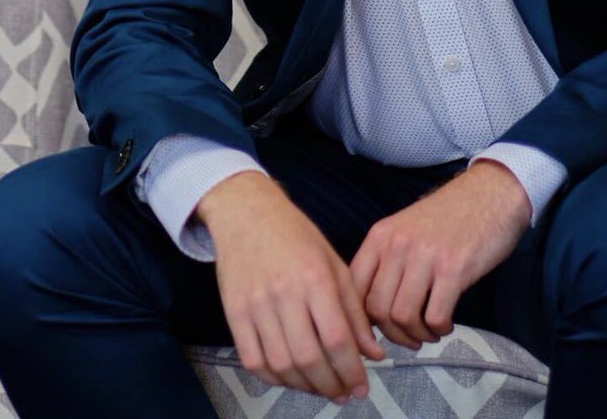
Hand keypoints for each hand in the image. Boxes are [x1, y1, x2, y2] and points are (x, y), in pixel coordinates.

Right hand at [197, 171, 384, 403]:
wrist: (248, 214)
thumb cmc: (294, 234)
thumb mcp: (334, 263)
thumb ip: (354, 311)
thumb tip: (372, 353)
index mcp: (314, 277)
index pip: (337, 338)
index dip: (351, 370)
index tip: (361, 385)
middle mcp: (284, 292)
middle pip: (309, 358)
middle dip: (331, 385)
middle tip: (343, 392)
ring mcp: (255, 305)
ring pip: (282, 365)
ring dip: (305, 387)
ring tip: (320, 387)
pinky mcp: (234, 314)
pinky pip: (253, 361)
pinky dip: (274, 378)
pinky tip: (290, 377)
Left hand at [349, 160, 530, 349]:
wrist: (489, 193)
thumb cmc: (449, 216)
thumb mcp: (405, 230)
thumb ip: (386, 262)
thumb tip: (372, 310)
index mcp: (381, 236)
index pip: (353, 288)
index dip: (360, 320)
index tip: (375, 334)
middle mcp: (397, 245)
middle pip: (376, 309)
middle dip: (392, 334)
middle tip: (410, 336)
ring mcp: (425, 256)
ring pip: (402, 317)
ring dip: (416, 335)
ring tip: (429, 331)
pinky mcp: (454, 269)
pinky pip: (434, 317)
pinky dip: (439, 329)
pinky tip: (446, 322)